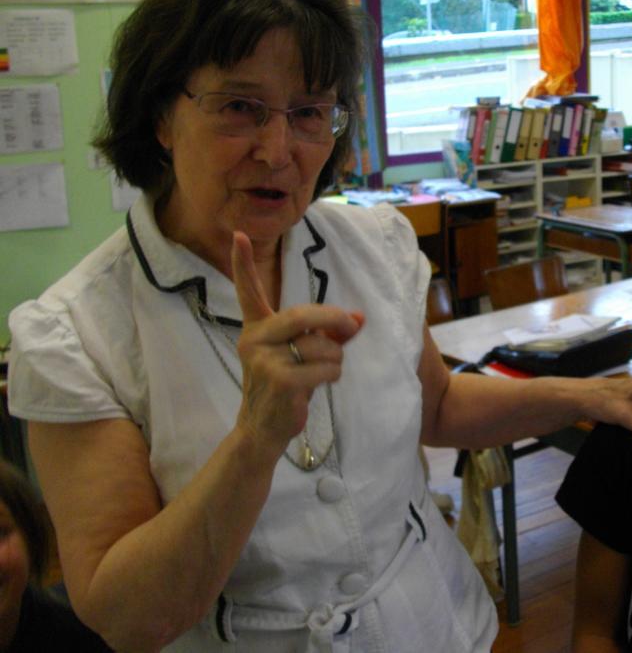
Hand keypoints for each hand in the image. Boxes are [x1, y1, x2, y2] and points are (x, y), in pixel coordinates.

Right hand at [230, 231, 363, 458]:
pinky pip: (324, 369)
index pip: (249, 291)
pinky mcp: (279, 381)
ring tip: (321, 372)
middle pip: (304, 315)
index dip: (243, 264)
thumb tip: (360, 319)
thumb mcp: (305, 354)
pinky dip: (332, 375)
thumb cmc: (288, 384)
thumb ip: (330, 334)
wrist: (264, 428)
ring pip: (322, 346)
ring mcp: (264, 361)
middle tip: (353, 324)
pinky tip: (318, 386)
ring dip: (335, 359)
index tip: (238, 235)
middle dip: (335, 319)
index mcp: (257, 327)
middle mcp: (254, 339)